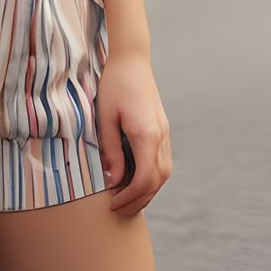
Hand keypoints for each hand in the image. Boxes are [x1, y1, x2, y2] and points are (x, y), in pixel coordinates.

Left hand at [96, 52, 171, 216]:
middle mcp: (161, 136)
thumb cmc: (114, 85)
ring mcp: (165, 132)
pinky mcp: (162, 128)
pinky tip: (136, 180)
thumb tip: (113, 181)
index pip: (145, 180)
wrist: (132, 59)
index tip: (112, 204)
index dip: (130, 197)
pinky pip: (162, 160)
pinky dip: (152, 176)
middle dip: (140, 200)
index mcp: (147, 134)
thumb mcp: (105, 118)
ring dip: (148, 190)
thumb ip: (111, 150)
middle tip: (119, 210)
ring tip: (128, 200)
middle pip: (158, 181)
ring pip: (164, 172)